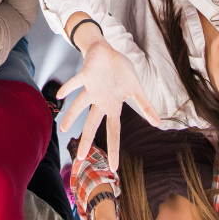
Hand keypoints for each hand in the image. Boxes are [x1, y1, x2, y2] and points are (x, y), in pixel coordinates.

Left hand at [58, 38, 160, 171]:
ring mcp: (91, 89)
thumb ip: (145, 105)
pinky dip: (68, 88)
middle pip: (92, 123)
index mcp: (112, 106)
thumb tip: (158, 123)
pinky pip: (76, 83)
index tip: (113, 168)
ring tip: (61, 128)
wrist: (107, 51)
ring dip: (71, 116)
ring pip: (79, 105)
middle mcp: (99, 101)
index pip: (114, 131)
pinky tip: (60, 94)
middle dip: (87, 139)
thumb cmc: (121, 71)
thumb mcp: (136, 88)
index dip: (113, 148)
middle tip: (80, 158)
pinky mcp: (86, 75)